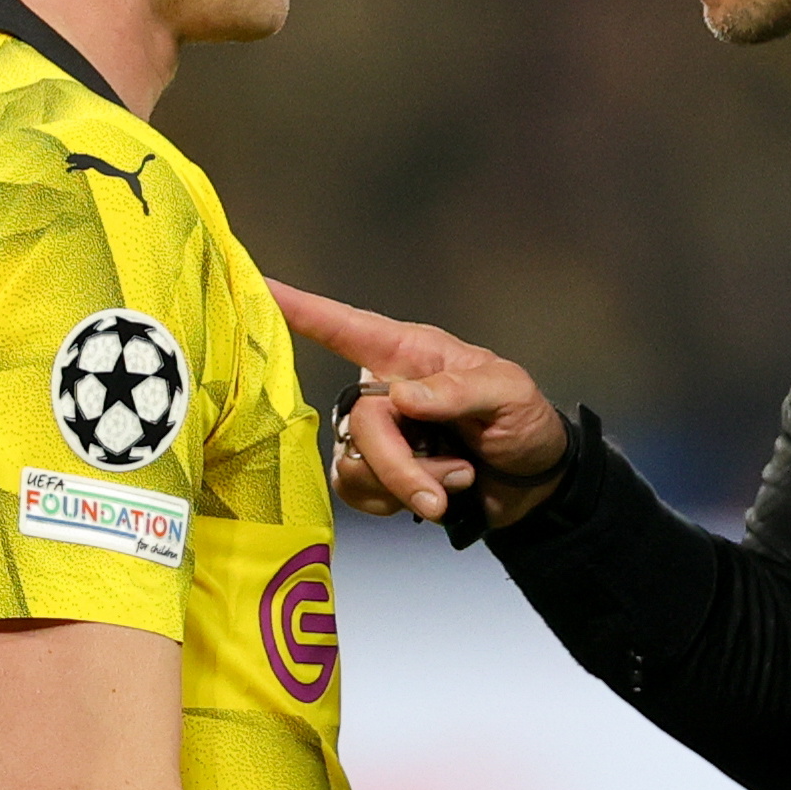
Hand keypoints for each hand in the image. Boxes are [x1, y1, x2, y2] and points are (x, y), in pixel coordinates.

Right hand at [269, 280, 569, 529]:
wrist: (531, 484)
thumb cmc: (521, 420)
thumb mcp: (507, 393)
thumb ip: (458, 390)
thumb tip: (401, 397)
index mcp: (408, 353)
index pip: (345, 326)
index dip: (300, 308)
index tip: (260, 287)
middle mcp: (383, 389)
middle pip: (361, 424)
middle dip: (401, 466)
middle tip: (447, 487)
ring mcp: (376, 434)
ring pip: (356, 464)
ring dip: (411, 485)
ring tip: (457, 477)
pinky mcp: (375, 475)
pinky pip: (357, 494)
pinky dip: (399, 503)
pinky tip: (437, 495)